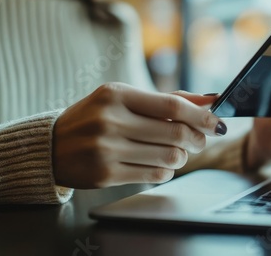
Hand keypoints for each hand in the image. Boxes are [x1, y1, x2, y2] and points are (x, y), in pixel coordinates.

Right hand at [52, 83, 225, 187]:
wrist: (52, 146)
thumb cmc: (94, 117)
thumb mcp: (123, 98)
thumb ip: (166, 99)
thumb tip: (209, 100)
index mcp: (116, 94)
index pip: (172, 106)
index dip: (202, 116)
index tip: (218, 122)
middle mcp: (110, 120)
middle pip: (175, 133)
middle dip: (198, 138)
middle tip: (200, 139)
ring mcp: (106, 149)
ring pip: (170, 157)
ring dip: (183, 156)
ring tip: (178, 151)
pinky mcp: (106, 175)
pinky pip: (155, 175)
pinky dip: (167, 170)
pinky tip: (161, 163)